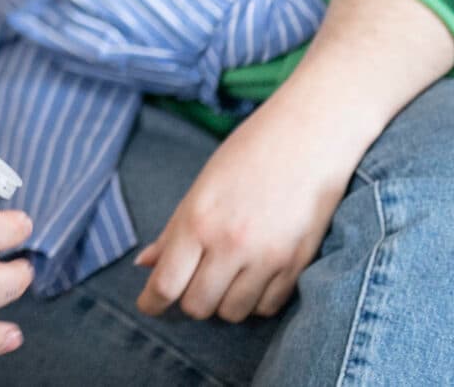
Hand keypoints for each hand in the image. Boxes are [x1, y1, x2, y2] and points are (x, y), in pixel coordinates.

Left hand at [133, 103, 352, 323]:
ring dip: (223, 302)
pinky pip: (268, 307)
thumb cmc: (247, 156)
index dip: (152, 303)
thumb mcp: (200, 188)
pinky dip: (255, 300)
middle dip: (189, 300)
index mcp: (198, 221)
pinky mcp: (298, 266)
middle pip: (197, 306)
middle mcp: (231, 245)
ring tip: (226, 277)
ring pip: (233, 312)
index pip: (166, 284)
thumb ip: (173, 232)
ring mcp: (267, 259)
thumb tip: (144, 264)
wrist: (308, 139)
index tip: (149, 306)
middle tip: (193, 282)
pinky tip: (253, 278)